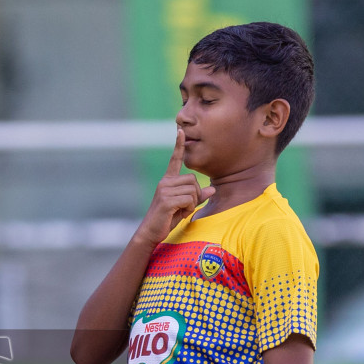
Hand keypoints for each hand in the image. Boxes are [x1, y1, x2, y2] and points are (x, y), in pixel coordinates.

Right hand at [135, 129, 214, 245]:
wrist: (151, 232)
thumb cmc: (167, 219)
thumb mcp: (185, 206)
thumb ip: (198, 197)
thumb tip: (213, 189)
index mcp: (168, 181)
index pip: (174, 159)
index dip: (178, 145)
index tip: (180, 130)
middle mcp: (165, 182)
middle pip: (193, 179)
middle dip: (195, 195)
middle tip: (184, 207)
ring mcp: (165, 190)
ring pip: (192, 190)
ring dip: (192, 203)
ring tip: (180, 210)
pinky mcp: (166, 200)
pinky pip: (188, 199)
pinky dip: (188, 208)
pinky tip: (178, 213)